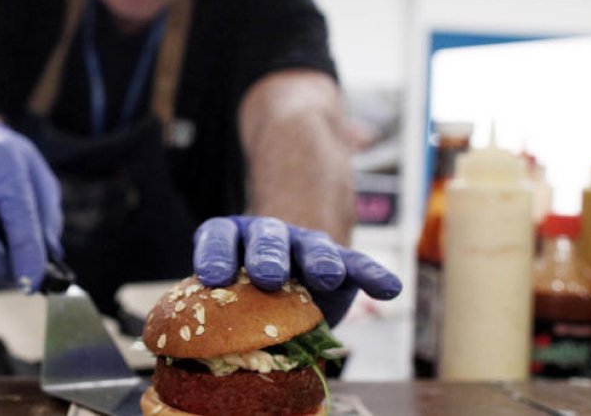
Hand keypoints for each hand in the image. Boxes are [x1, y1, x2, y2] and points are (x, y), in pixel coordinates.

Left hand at [193, 215, 401, 325]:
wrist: (286, 284)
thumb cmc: (245, 300)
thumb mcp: (226, 304)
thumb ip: (217, 315)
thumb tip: (201, 354)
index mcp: (232, 240)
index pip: (219, 238)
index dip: (215, 255)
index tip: (213, 276)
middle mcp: (267, 236)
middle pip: (267, 238)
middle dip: (267, 256)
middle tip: (268, 276)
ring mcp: (305, 245)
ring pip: (312, 247)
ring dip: (319, 260)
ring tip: (326, 276)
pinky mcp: (340, 261)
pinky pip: (357, 265)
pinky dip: (373, 275)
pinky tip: (389, 288)